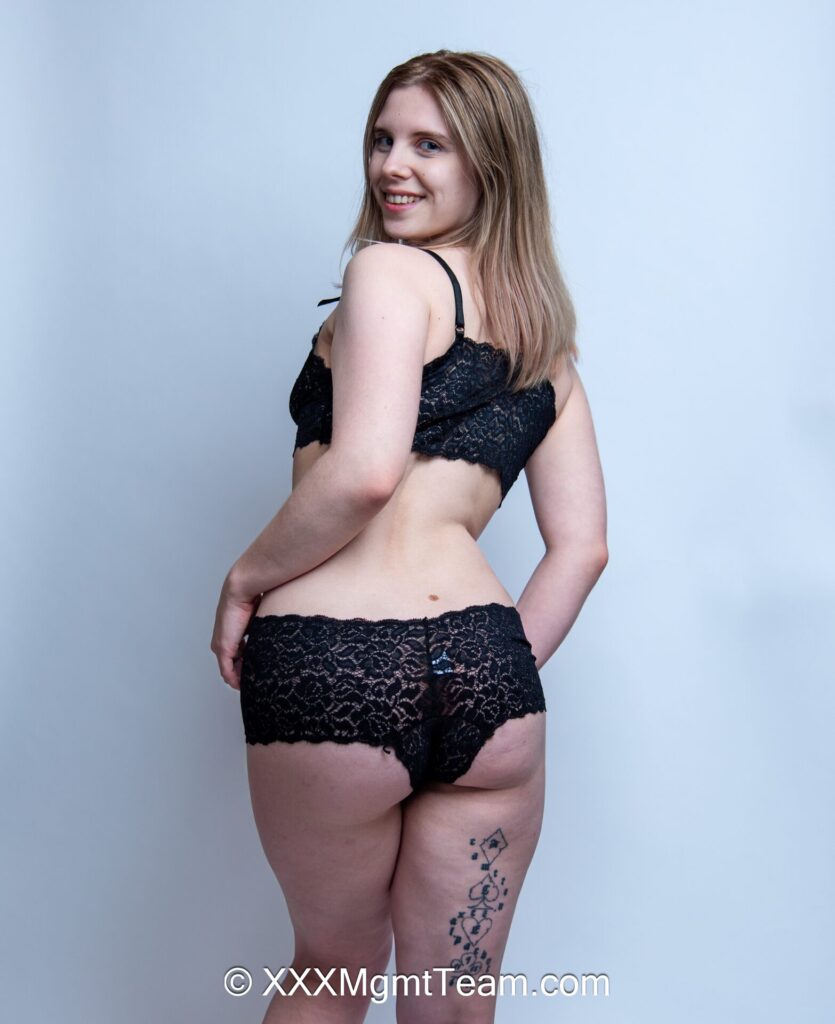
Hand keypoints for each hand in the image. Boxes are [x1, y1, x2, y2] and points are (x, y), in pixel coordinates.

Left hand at [210, 571, 260, 689]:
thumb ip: (266, 626)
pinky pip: (227, 670)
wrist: (242, 589)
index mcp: (233, 633)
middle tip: (257, 681)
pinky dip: (234, 679)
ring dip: (240, 678)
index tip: (259, 671)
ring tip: (253, 685)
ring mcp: (221, 645)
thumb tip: (285, 626)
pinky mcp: (223, 648)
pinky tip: (243, 686)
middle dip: (244, 674)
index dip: (248, 665)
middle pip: (233, 665)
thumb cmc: (254, 597)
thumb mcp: (262, 616)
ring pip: (229, 669)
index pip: (238, 655)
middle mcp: (224, 640)